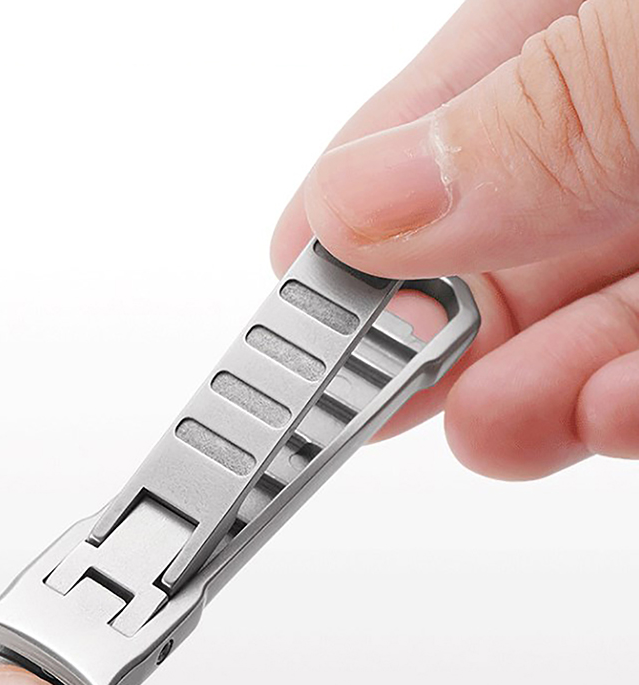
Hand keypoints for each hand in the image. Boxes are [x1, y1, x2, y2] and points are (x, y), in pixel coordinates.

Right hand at [272, 0, 638, 478]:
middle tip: (374, 397)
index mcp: (579, 16)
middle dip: (438, 329)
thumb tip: (361, 204)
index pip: (431, 123)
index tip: (294, 308)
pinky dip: (626, 400)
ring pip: (585, 310)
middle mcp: (624, 118)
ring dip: (534, 384)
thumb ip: (538, 114)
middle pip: (504, 235)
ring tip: (492, 428)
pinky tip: (604, 413)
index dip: (351, 219)